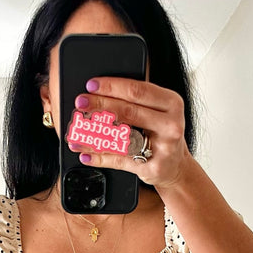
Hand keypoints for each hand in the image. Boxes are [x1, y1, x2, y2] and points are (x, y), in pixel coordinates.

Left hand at [67, 76, 188, 192]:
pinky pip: (121, 161)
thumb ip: (136, 101)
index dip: (112, 87)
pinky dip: (101, 158)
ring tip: (75, 133)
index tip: (91, 85)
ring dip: (94, 136)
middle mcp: (171, 124)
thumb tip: (99, 94)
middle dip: (100, 106)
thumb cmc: (162, 134)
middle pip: (128, 111)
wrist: (176, 167)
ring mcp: (163, 147)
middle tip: (80, 103)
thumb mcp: (158, 112)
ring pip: (122, 138)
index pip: (137, 90)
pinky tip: (86, 155)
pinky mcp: (153, 167)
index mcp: (171, 103)